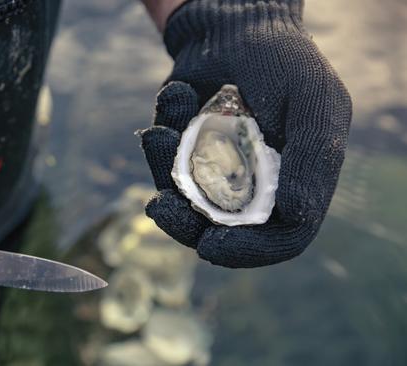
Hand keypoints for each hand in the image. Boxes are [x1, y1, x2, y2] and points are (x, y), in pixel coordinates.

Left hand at [139, 0, 351, 266]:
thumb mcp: (313, 102)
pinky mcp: (184, 151)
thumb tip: (296, 218)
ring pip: (184, 202)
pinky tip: (177, 95)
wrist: (235, 24)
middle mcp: (256, 183)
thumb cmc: (281, 60)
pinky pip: (163, 161)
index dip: (249, 251)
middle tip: (161, 207)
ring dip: (164, 172)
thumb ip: (312, 160)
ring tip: (159, 133)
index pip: (280, 237)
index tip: (212, 245)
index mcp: (297, 182)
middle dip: (186, 224)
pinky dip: (163, 131)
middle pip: (220, 230)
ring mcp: (216, 169)